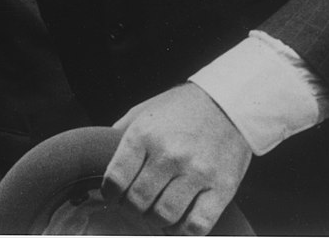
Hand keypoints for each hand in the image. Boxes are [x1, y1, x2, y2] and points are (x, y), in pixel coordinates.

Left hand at [102, 83, 251, 234]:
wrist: (229, 104)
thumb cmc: (181, 109)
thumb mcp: (144, 112)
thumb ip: (120, 135)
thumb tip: (99, 158)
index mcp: (144, 135)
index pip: (115, 180)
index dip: (110, 194)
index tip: (114, 195)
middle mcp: (169, 154)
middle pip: (137, 202)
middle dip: (131, 210)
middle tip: (135, 208)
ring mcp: (197, 172)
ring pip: (164, 216)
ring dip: (155, 222)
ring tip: (155, 215)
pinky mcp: (222, 188)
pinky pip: (197, 225)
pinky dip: (183, 232)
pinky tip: (178, 224)